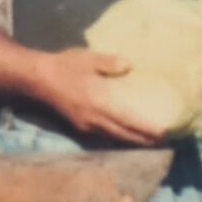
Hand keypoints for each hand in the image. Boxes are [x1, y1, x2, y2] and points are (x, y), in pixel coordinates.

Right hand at [31, 46, 166, 144]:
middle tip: (165, 143)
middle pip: (124, 136)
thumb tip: (129, 66)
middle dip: (145, 141)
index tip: (164, 134)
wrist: (37, 79)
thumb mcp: (87, 58)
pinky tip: (126, 136)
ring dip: (133, 142)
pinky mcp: (80, 126)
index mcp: (98, 102)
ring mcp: (86, 125)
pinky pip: (104, 136)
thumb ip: (109, 62)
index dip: (146, 130)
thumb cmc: (64, 66)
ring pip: (114, 138)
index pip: (128, 120)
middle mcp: (94, 119)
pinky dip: (119, 138)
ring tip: (150, 143)